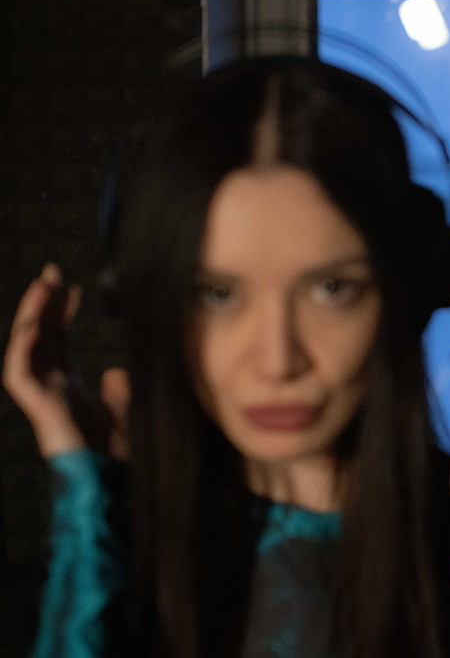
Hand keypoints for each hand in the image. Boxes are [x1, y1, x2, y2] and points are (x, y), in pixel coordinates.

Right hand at [3, 263, 129, 458]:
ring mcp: (42, 396)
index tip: (74, 287)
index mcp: (69, 387)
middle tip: (52, 272)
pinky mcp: (38, 407)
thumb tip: (115, 372)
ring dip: (30, 316)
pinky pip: (18, 373)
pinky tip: (34, 324)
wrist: (111, 483)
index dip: (62, 314)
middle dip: (44, 304)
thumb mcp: (126, 416)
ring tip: (41, 286)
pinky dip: (22, 347)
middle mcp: (51, 388)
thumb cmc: (117, 457)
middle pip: (41, 337)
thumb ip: (119, 394)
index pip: (59, 342)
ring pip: (26, 347)